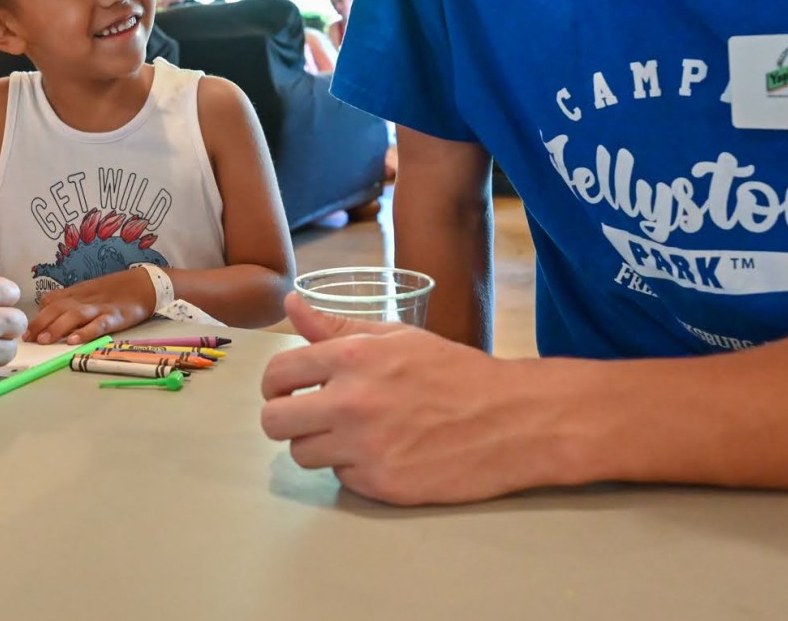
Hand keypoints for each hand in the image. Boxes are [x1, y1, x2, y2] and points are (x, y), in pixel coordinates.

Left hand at [26, 268, 155, 344]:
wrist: (145, 284)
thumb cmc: (116, 289)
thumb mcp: (88, 290)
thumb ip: (67, 298)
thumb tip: (44, 306)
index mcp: (78, 292)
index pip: (52, 302)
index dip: (36, 316)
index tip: (23, 330)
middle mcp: (85, 299)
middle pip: (59, 309)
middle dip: (41, 323)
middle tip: (27, 338)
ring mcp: (100, 307)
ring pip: (74, 316)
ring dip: (57, 327)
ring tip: (44, 340)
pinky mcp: (115, 317)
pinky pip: (98, 325)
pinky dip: (86, 332)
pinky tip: (74, 341)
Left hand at [259, 293, 550, 504]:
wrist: (513, 420)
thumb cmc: (455, 372)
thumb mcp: (396, 337)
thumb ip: (336, 326)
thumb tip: (292, 304)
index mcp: (351, 358)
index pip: (277, 375)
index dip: (276, 384)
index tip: (286, 390)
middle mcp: (350, 403)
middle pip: (274, 422)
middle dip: (285, 418)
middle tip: (308, 416)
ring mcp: (365, 447)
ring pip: (302, 454)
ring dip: (319, 445)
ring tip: (351, 434)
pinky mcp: (382, 484)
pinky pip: (341, 478)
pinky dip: (354, 468)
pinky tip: (383, 453)